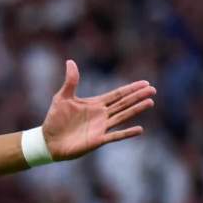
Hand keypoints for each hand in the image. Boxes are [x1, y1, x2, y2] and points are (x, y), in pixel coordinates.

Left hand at [40, 60, 155, 159]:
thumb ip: (71, 81)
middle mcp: (101, 115)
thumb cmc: (55, 119)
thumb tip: (70, 61)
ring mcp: (101, 127)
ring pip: (122, 116)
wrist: (48, 141)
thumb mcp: (62, 97)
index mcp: (95, 104)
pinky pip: (115, 136)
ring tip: (150, 102)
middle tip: (153, 89)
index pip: (117, 94)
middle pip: (124, 103)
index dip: (131, 88)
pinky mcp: (97, 140)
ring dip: (136, 110)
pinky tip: (140, 129)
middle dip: (138, 96)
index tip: (145, 83)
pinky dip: (127, 133)